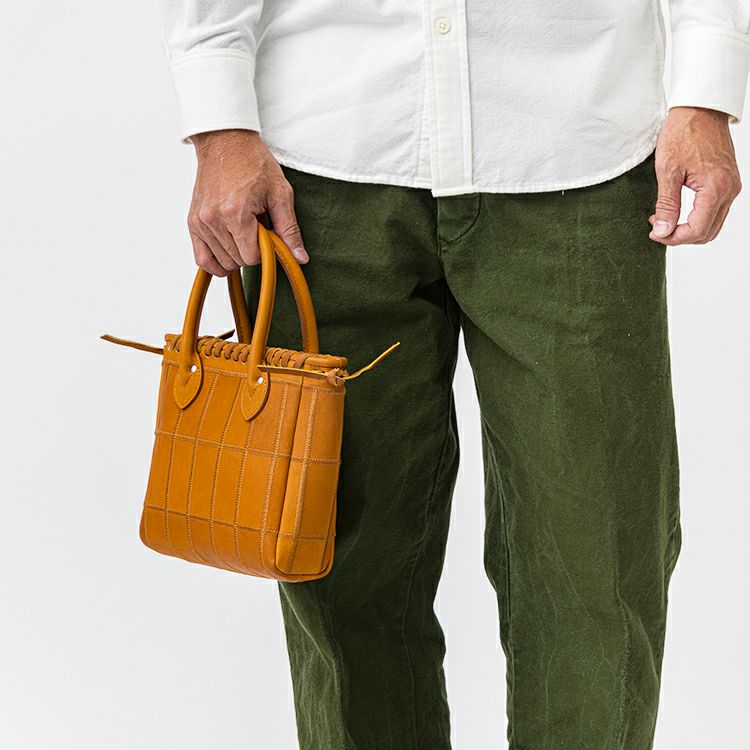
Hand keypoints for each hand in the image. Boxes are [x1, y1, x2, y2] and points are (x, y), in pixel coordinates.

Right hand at [188, 129, 307, 275]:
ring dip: (236, 254)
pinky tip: (228, 252)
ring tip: (242, 229)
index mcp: (235, 214)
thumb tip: (300, 258)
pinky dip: (216, 262)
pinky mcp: (193, 222)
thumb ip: (289, 229)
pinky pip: (202, 259)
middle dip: (251, 250)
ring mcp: (200, 222)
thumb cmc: (253, 162)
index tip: (268, 233)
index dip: (265, 250)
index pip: (251, 257)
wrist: (226, 141)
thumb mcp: (280, 193)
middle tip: (256, 228)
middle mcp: (213, 220)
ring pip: (222, 262)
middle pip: (237, 261)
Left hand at [649, 107, 740, 245]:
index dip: (673, 238)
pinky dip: (696, 218)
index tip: (654, 233)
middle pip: (707, 233)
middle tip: (657, 228)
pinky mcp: (728, 182)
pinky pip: (715, 212)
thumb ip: (667, 205)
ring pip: (712, 225)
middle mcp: (729, 190)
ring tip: (664, 219)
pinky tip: (676, 210)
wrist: (700, 109)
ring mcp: (731, 186)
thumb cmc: (683, 133)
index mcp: (716, 188)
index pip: (696, 230)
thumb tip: (663, 231)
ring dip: (688, 229)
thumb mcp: (668, 171)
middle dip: (680, 237)